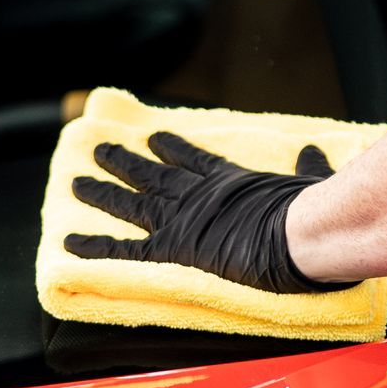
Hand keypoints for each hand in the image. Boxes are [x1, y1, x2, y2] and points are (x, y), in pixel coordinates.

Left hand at [67, 132, 337, 293]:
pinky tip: (69, 244)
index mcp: (229, 181)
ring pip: (130, 202)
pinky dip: (95, 247)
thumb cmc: (311, 211)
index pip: (192, 160)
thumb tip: (317, 154)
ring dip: (101, 191)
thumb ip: (310, 171)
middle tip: (100, 150)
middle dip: (123, 162)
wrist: (300, 232)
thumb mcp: (310, 183)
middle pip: (151, 175)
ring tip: (77, 182)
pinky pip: (123, 250)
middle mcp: (197, 195)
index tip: (154, 137)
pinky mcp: (171, 247)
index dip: (170, 148)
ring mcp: (180, 219)